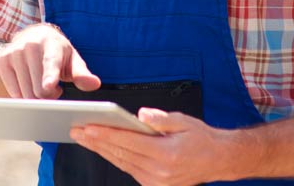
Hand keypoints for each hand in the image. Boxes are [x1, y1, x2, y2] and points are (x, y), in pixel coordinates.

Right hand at [0, 23, 100, 98]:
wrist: (32, 37)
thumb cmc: (57, 53)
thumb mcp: (72, 60)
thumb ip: (82, 74)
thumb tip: (94, 83)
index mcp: (51, 44)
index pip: (51, 63)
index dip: (50, 76)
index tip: (49, 86)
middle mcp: (30, 46)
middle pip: (39, 88)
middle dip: (48, 96)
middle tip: (54, 88)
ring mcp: (14, 52)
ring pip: (25, 93)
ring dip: (36, 97)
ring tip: (42, 85)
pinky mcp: (2, 61)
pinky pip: (13, 92)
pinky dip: (23, 95)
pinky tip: (30, 84)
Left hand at [70, 108, 234, 185]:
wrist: (217, 160)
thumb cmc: (200, 138)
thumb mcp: (184, 121)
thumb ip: (160, 119)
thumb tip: (140, 115)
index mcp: (166, 154)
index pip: (128, 142)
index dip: (106, 134)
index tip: (87, 127)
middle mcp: (159, 171)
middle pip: (120, 154)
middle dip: (96, 142)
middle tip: (76, 130)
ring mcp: (156, 181)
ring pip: (121, 163)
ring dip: (101, 150)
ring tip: (83, 138)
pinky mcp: (154, 184)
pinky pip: (129, 168)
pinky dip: (115, 157)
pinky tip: (102, 147)